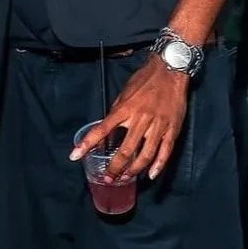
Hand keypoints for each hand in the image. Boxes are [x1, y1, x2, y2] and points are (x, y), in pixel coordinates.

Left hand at [71, 54, 188, 181]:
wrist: (170, 70)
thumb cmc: (144, 80)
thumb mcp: (124, 92)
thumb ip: (117, 111)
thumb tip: (107, 129)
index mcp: (124, 109)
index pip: (102, 129)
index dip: (87, 144)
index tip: (75, 156)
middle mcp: (140, 119)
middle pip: (125, 149)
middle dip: (115, 167)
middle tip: (108, 177)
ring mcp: (157, 125)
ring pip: (145, 154)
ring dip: (134, 170)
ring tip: (125, 178)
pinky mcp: (172, 129)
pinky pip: (165, 151)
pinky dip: (158, 165)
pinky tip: (150, 175)